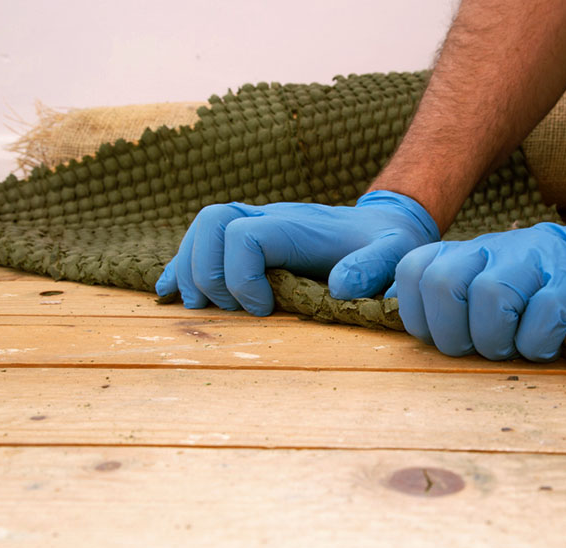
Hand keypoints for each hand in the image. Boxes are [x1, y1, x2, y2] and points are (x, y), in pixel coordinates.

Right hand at [155, 191, 438, 314]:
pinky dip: (183, 265)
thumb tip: (339, 288)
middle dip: (206, 271)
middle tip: (229, 311)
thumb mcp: (394, 256)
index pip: (243, 235)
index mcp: (297, 226)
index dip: (240, 276)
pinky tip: (171, 291)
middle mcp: (270, 217)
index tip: (263, 311)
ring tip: (200, 306)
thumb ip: (372, 269)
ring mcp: (257, 223)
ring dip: (190, 268)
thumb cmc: (388, 245)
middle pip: (211, 223)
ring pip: (202, 228)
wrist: (384, 224)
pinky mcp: (250, 236)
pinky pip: (204, 240)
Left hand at [394, 210, 565, 360]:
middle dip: (451, 332)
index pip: (413, 270)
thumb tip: (411, 324)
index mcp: (476, 252)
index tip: (444, 337)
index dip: (417, 314)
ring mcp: (541, 264)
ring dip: (495, 339)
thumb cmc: (560, 283)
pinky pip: (544, 315)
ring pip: (489, 296)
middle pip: (441, 282)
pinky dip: (540, 343)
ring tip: (516, 347)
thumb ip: (460, 294)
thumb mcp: (503, 278)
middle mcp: (501, 250)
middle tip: (480, 348)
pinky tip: (551, 345)